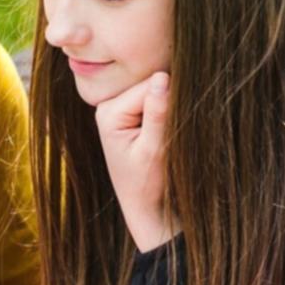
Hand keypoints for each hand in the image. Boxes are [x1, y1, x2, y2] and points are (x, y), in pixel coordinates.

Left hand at [93, 71, 175, 251]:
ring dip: (171, 109)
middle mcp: (110, 105)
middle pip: (152, 85)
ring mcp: (120, 108)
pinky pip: (158, 101)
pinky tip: (166, 135)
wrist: (146, 207)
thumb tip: (162, 77)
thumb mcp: (155, 150)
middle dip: (170, 104)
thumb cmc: (149, 184)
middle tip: (171, 136)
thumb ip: (158, 114)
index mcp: (109, 112)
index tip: (175, 129)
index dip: (172, 101)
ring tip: (168, 138)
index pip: (151, 86)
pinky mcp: (132, 114)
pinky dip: (168, 114)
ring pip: (158, 91)